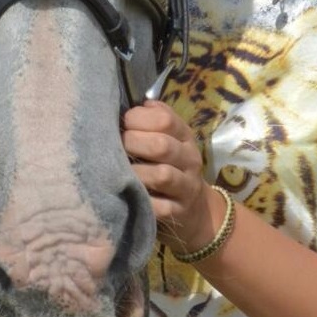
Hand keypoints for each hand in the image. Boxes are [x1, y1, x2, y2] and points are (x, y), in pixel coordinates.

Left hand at [121, 100, 223, 255]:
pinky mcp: (178, 212)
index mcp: (184, 136)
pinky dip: (144, 201)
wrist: (197, 208)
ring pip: (162, 175)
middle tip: (119, 147)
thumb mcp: (170, 138)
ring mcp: (186, 187)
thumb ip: (155, 118)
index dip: (139, 118)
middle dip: (134, 143)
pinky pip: (160, 207)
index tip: (124, 123)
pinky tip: (131, 196)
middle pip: (162, 145)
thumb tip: (138, 104)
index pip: (165, 120)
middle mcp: (189, 159)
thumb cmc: (172, 165)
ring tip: (121, 171)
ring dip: (137, 172)